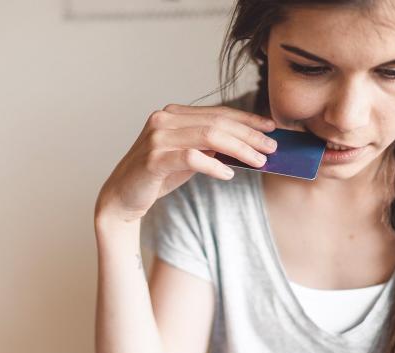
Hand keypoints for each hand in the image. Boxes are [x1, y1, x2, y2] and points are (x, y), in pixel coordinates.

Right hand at [95, 104, 276, 222]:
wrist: (122, 198)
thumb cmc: (156, 177)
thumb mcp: (187, 157)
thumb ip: (209, 146)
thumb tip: (246, 145)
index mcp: (173, 114)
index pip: (217, 112)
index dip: (247, 119)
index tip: (270, 127)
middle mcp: (164, 119)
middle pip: (217, 122)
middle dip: (249, 134)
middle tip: (271, 147)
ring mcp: (157, 137)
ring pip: (209, 136)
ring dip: (239, 149)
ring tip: (258, 160)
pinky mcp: (154, 158)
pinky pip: (192, 158)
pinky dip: (214, 167)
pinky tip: (229, 175)